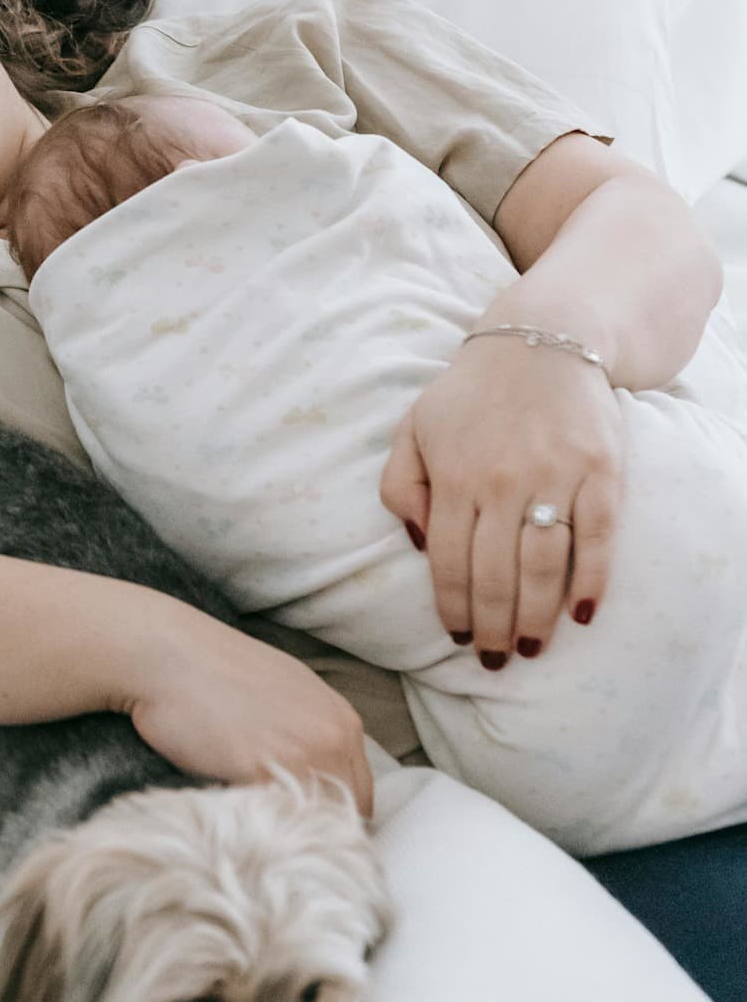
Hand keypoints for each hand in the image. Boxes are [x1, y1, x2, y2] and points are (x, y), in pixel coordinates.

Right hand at [113, 594, 374, 816]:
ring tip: (254, 834)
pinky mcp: (263, 771)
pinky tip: (235, 824)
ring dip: (286, 835)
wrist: (164, 654)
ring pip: (312, 825)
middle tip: (276, 839)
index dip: (330, 819)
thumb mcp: (284, 696)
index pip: (361, 798)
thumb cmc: (212, 673)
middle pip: (345, 818)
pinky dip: (257, 830)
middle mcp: (334, 737)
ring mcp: (303, 755)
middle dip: (313, 833)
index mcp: (343, 721)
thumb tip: (314, 785)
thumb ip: (311, 737)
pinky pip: (273, 821)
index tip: (299, 828)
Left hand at [379, 337, 623, 665]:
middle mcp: (503, 482)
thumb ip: (400, 487)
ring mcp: (555, 476)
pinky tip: (582, 613)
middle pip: (496, 574)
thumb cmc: (469, 395)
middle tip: (495, 661)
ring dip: (538, 616)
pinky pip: (598, 536)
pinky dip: (592, 579)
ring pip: (544, 564)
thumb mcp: (412, 430)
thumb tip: (420, 545)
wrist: (544, 340)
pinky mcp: (601, 471)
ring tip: (533, 649)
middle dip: (493, 627)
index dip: (452, 607)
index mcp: (454, 477)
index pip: (449, 561)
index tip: (457, 638)